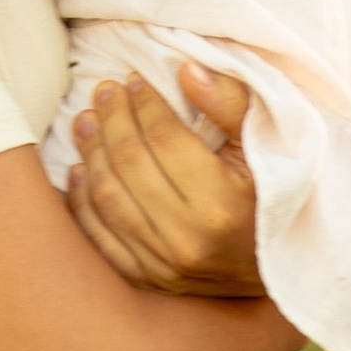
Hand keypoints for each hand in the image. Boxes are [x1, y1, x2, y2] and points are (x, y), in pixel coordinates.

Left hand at [65, 65, 265, 299]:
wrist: (273, 273)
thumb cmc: (269, 199)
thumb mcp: (265, 149)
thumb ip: (230, 104)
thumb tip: (187, 70)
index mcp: (221, 204)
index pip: (165, 139)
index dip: (144, 103)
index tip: (133, 80)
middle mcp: (189, 240)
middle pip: (131, 164)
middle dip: (113, 119)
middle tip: (104, 90)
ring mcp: (164, 265)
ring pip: (108, 197)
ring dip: (90, 152)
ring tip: (85, 119)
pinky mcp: (146, 281)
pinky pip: (99, 236)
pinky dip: (81, 200)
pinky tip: (78, 168)